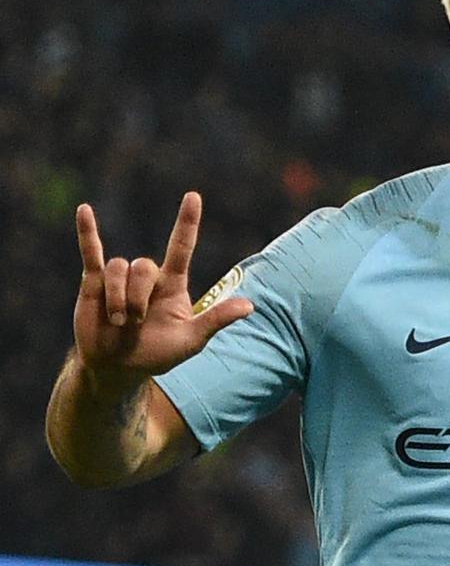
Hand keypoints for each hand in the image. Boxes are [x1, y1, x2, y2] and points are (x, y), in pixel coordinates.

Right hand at [74, 192, 252, 379]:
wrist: (118, 368)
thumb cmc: (158, 354)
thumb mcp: (191, 341)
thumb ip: (216, 320)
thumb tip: (250, 306)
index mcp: (173, 285)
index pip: (181, 247)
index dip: (187, 223)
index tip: (193, 196)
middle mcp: (148, 277)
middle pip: (143, 266)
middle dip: (137, 298)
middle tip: (136, 323)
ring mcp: (121, 279)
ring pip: (119, 268)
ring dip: (117, 297)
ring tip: (118, 322)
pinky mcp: (94, 283)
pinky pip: (92, 253)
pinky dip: (87, 232)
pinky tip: (84, 210)